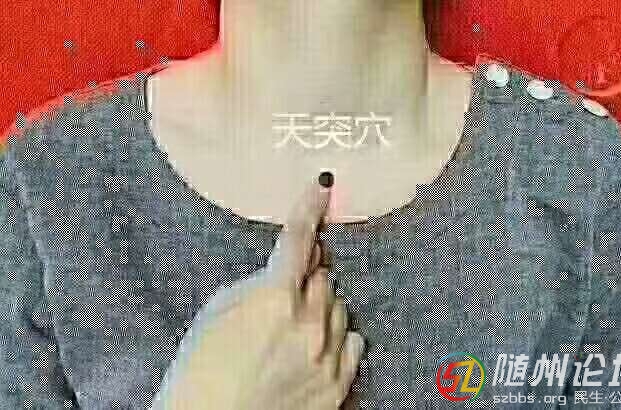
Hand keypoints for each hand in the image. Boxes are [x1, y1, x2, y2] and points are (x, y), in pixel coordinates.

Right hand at [155, 180, 363, 409]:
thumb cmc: (201, 370)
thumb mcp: (218, 310)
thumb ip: (260, 282)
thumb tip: (288, 270)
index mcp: (276, 297)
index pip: (298, 238)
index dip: (310, 206)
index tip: (324, 185)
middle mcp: (309, 323)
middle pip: (324, 277)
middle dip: (307, 278)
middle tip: (286, 295)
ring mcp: (327, 355)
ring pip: (339, 308)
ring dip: (321, 308)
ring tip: (291, 332)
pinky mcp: (338, 384)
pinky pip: (353, 342)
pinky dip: (337, 338)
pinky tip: (315, 347)